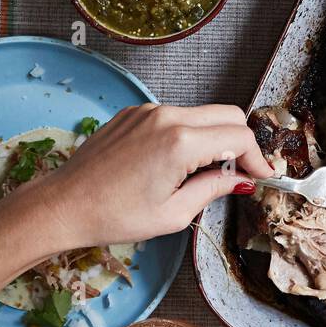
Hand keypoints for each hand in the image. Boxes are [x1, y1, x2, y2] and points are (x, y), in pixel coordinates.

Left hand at [37, 103, 271, 249]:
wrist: (63, 205)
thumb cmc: (114, 216)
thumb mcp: (173, 213)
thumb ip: (214, 189)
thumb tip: (242, 180)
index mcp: (180, 142)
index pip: (239, 137)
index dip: (257, 158)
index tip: (262, 176)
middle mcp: (167, 116)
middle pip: (227, 114)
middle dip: (241, 142)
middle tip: (241, 171)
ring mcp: (148, 111)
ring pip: (202, 113)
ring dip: (214, 137)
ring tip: (205, 172)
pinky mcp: (134, 113)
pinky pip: (175, 116)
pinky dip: (188, 134)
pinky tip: (176, 163)